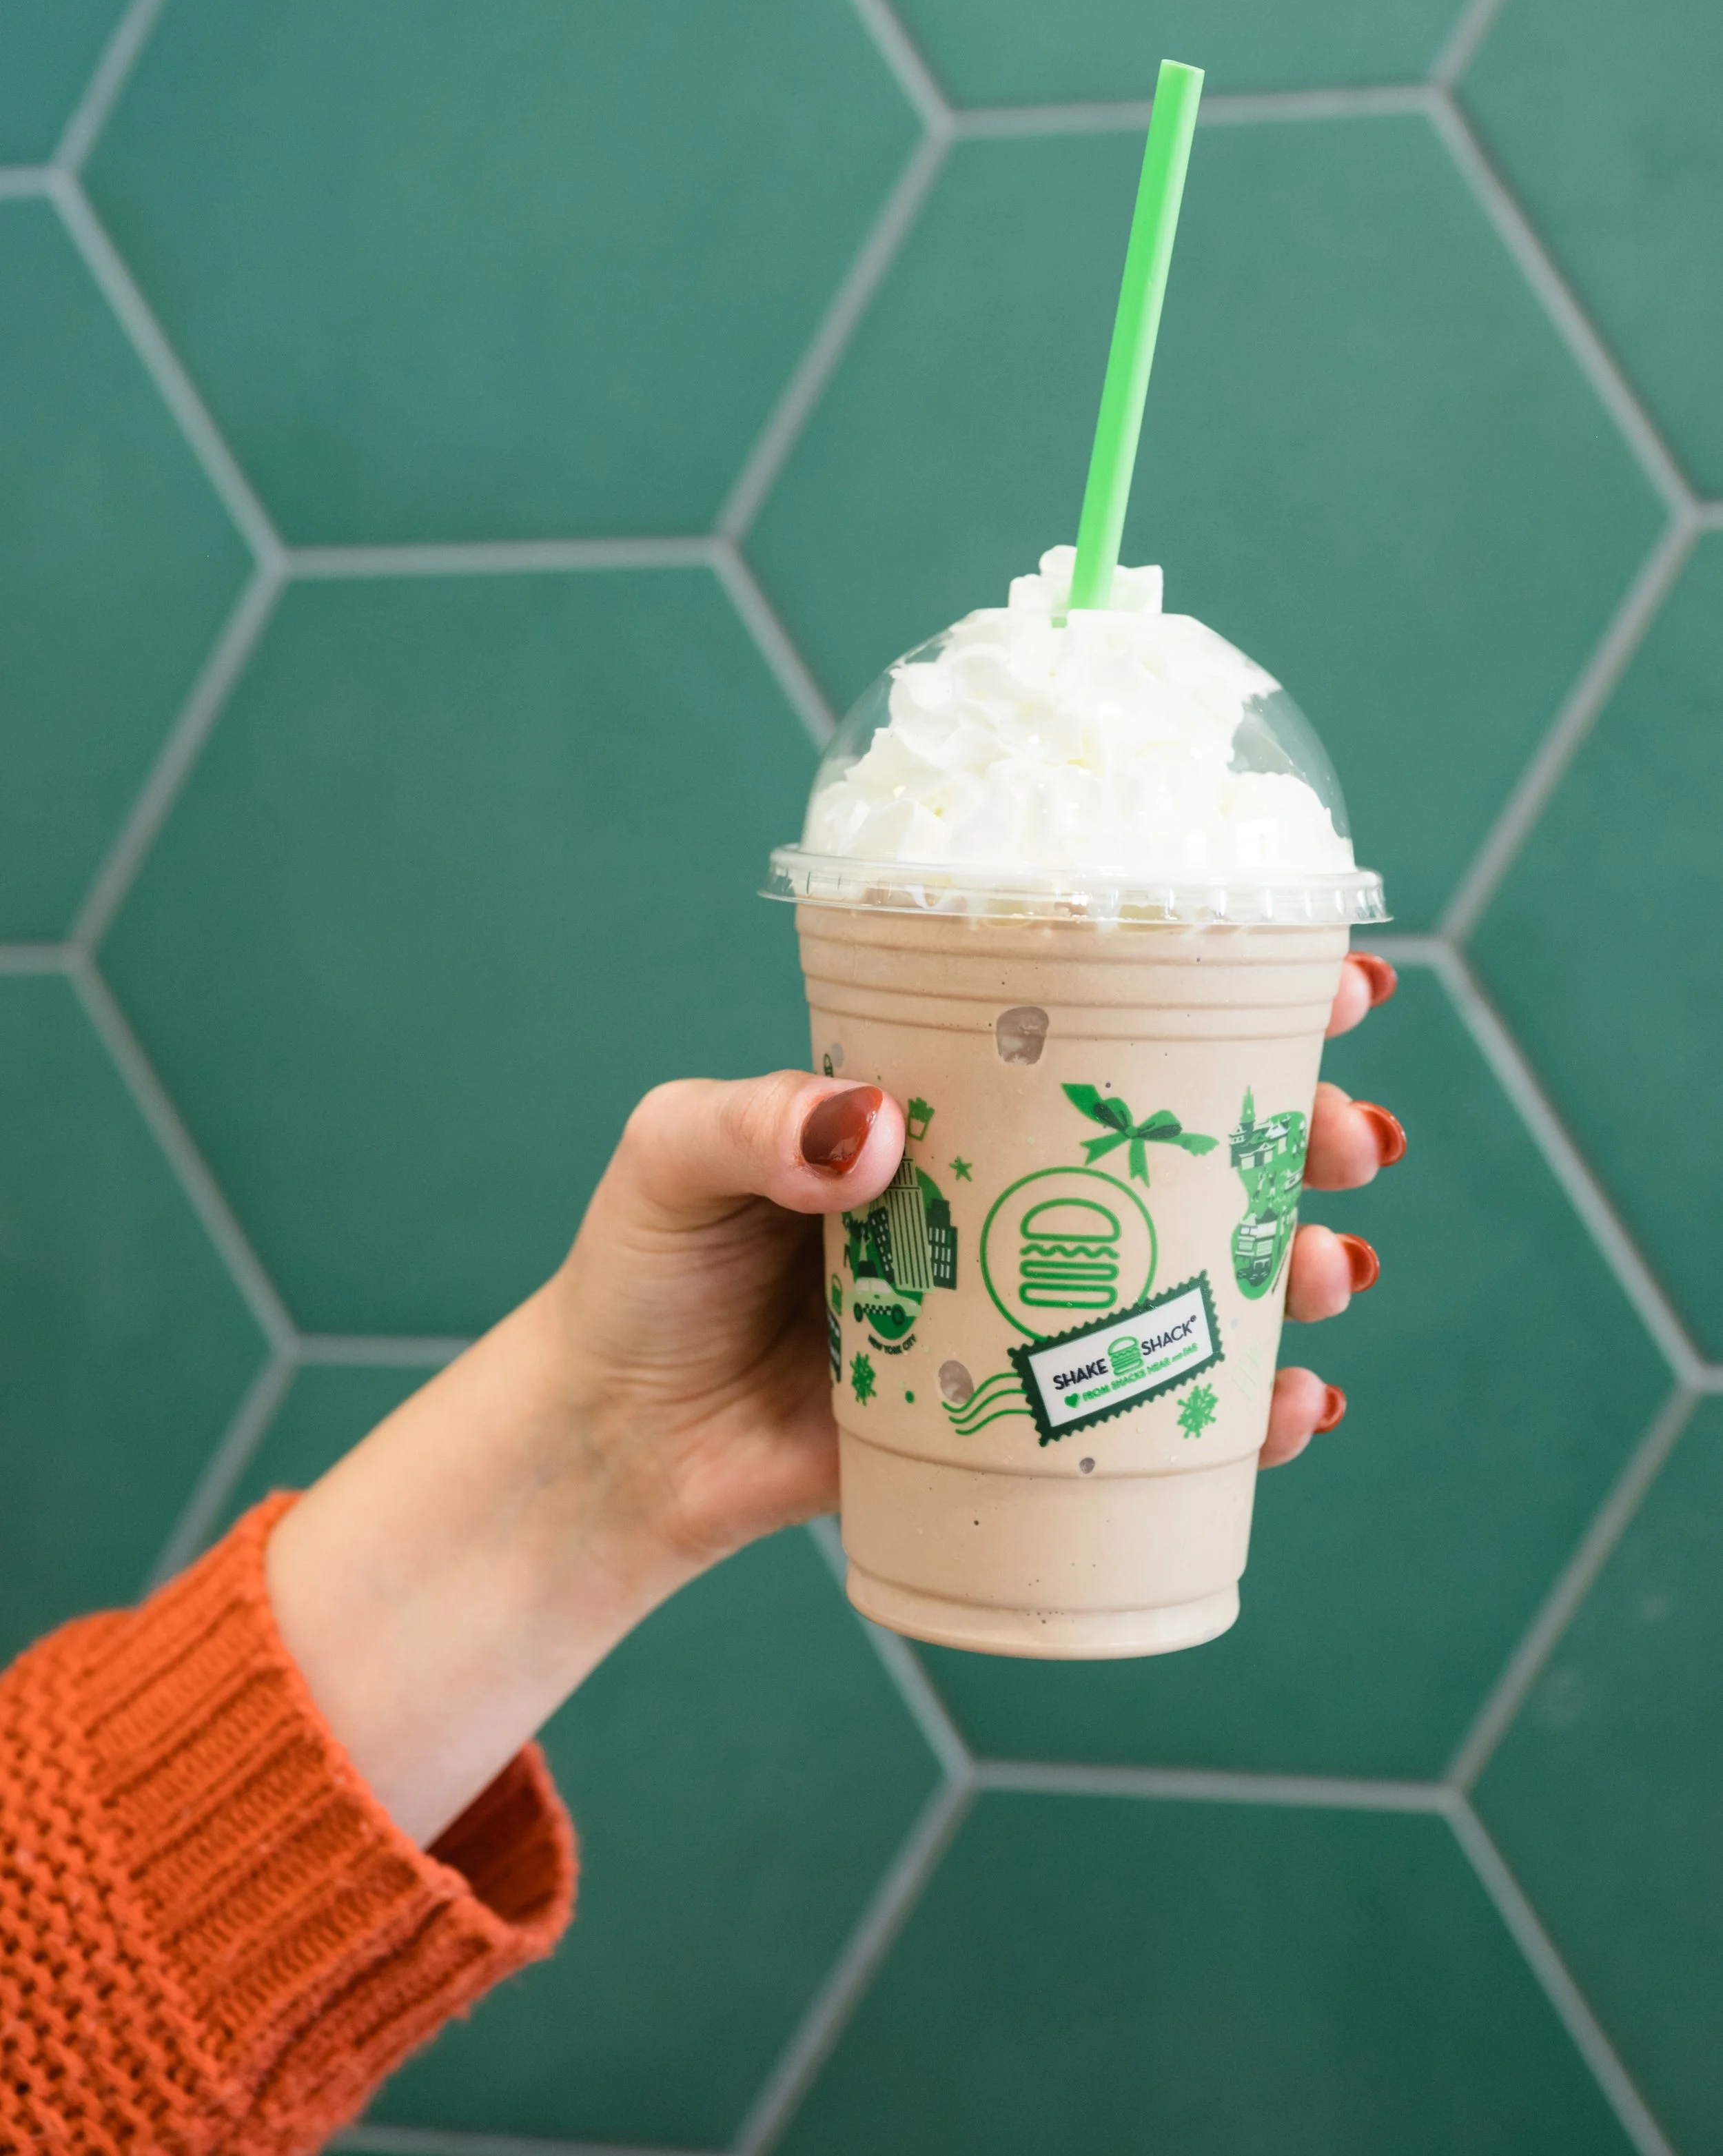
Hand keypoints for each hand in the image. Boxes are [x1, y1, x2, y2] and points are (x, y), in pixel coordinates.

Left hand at [566, 948, 1405, 1536]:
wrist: (615, 1441)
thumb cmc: (643, 1268)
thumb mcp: (673, 1155)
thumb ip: (750, 1123)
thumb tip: (873, 1128)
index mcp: (949, 1100)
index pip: (1100, 1025)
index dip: (1228, 1000)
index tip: (1335, 986)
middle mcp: (1012, 1193)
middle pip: (1189, 1148)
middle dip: (1298, 1137)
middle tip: (1352, 1145)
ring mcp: (1029, 1307)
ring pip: (1197, 1274)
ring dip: (1290, 1268)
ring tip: (1326, 1275)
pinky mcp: (1022, 1420)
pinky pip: (1154, 1409)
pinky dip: (1241, 1413)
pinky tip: (1294, 1410)